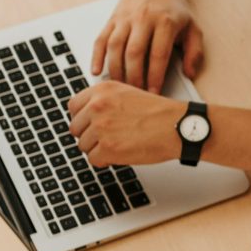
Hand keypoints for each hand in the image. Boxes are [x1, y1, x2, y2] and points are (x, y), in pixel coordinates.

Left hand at [68, 81, 185, 165]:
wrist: (177, 126)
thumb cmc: (158, 113)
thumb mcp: (127, 93)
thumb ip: (104, 101)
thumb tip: (85, 115)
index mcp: (102, 90)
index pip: (73, 106)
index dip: (81, 118)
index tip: (88, 123)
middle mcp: (98, 106)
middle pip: (75, 128)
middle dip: (89, 135)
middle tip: (107, 137)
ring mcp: (101, 127)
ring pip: (83, 146)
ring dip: (98, 149)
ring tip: (118, 144)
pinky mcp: (107, 148)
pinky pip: (93, 160)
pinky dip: (105, 160)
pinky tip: (120, 153)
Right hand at [91, 0, 203, 91]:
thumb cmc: (173, 8)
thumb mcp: (193, 26)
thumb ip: (195, 52)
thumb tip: (189, 73)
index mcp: (165, 21)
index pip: (159, 54)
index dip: (155, 76)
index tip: (154, 93)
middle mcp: (143, 19)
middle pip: (134, 52)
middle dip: (134, 77)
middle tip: (135, 95)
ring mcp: (124, 19)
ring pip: (115, 47)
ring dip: (116, 70)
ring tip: (120, 88)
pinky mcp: (112, 20)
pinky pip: (100, 40)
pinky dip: (96, 57)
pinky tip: (97, 71)